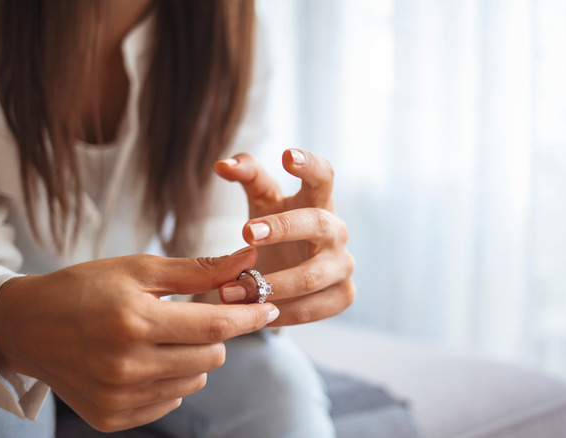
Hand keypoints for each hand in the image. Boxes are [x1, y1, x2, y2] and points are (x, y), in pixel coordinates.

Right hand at [0, 247, 277, 431]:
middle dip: (215, 334)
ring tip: (160, 337)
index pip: (214, 326)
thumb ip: (199, 270)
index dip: (249, 316)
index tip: (270, 306)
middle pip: (211, 358)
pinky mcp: (112, 417)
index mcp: (133, 322)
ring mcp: (118, 397)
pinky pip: (170, 402)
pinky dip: (170, 381)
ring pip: (195, 382)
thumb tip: (250, 260)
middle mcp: (126, 366)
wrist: (26, 327)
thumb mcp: (139, 269)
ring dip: (193, 359)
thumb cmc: (85, 288)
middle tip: (191, 316)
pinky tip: (144, 360)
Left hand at [214, 149, 354, 324]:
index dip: (310, 165)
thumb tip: (221, 164)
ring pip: (312, 276)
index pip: (324, 175)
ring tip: (229, 291)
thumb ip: (246, 176)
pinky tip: (255, 314)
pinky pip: (313, 308)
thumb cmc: (278, 229)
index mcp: (319, 201)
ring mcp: (343, 265)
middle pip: (318, 224)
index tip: (287, 156)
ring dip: (269, 285)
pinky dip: (282, 313)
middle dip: (283, 228)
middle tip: (246, 233)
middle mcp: (337, 231)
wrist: (293, 273)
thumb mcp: (262, 201)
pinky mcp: (344, 295)